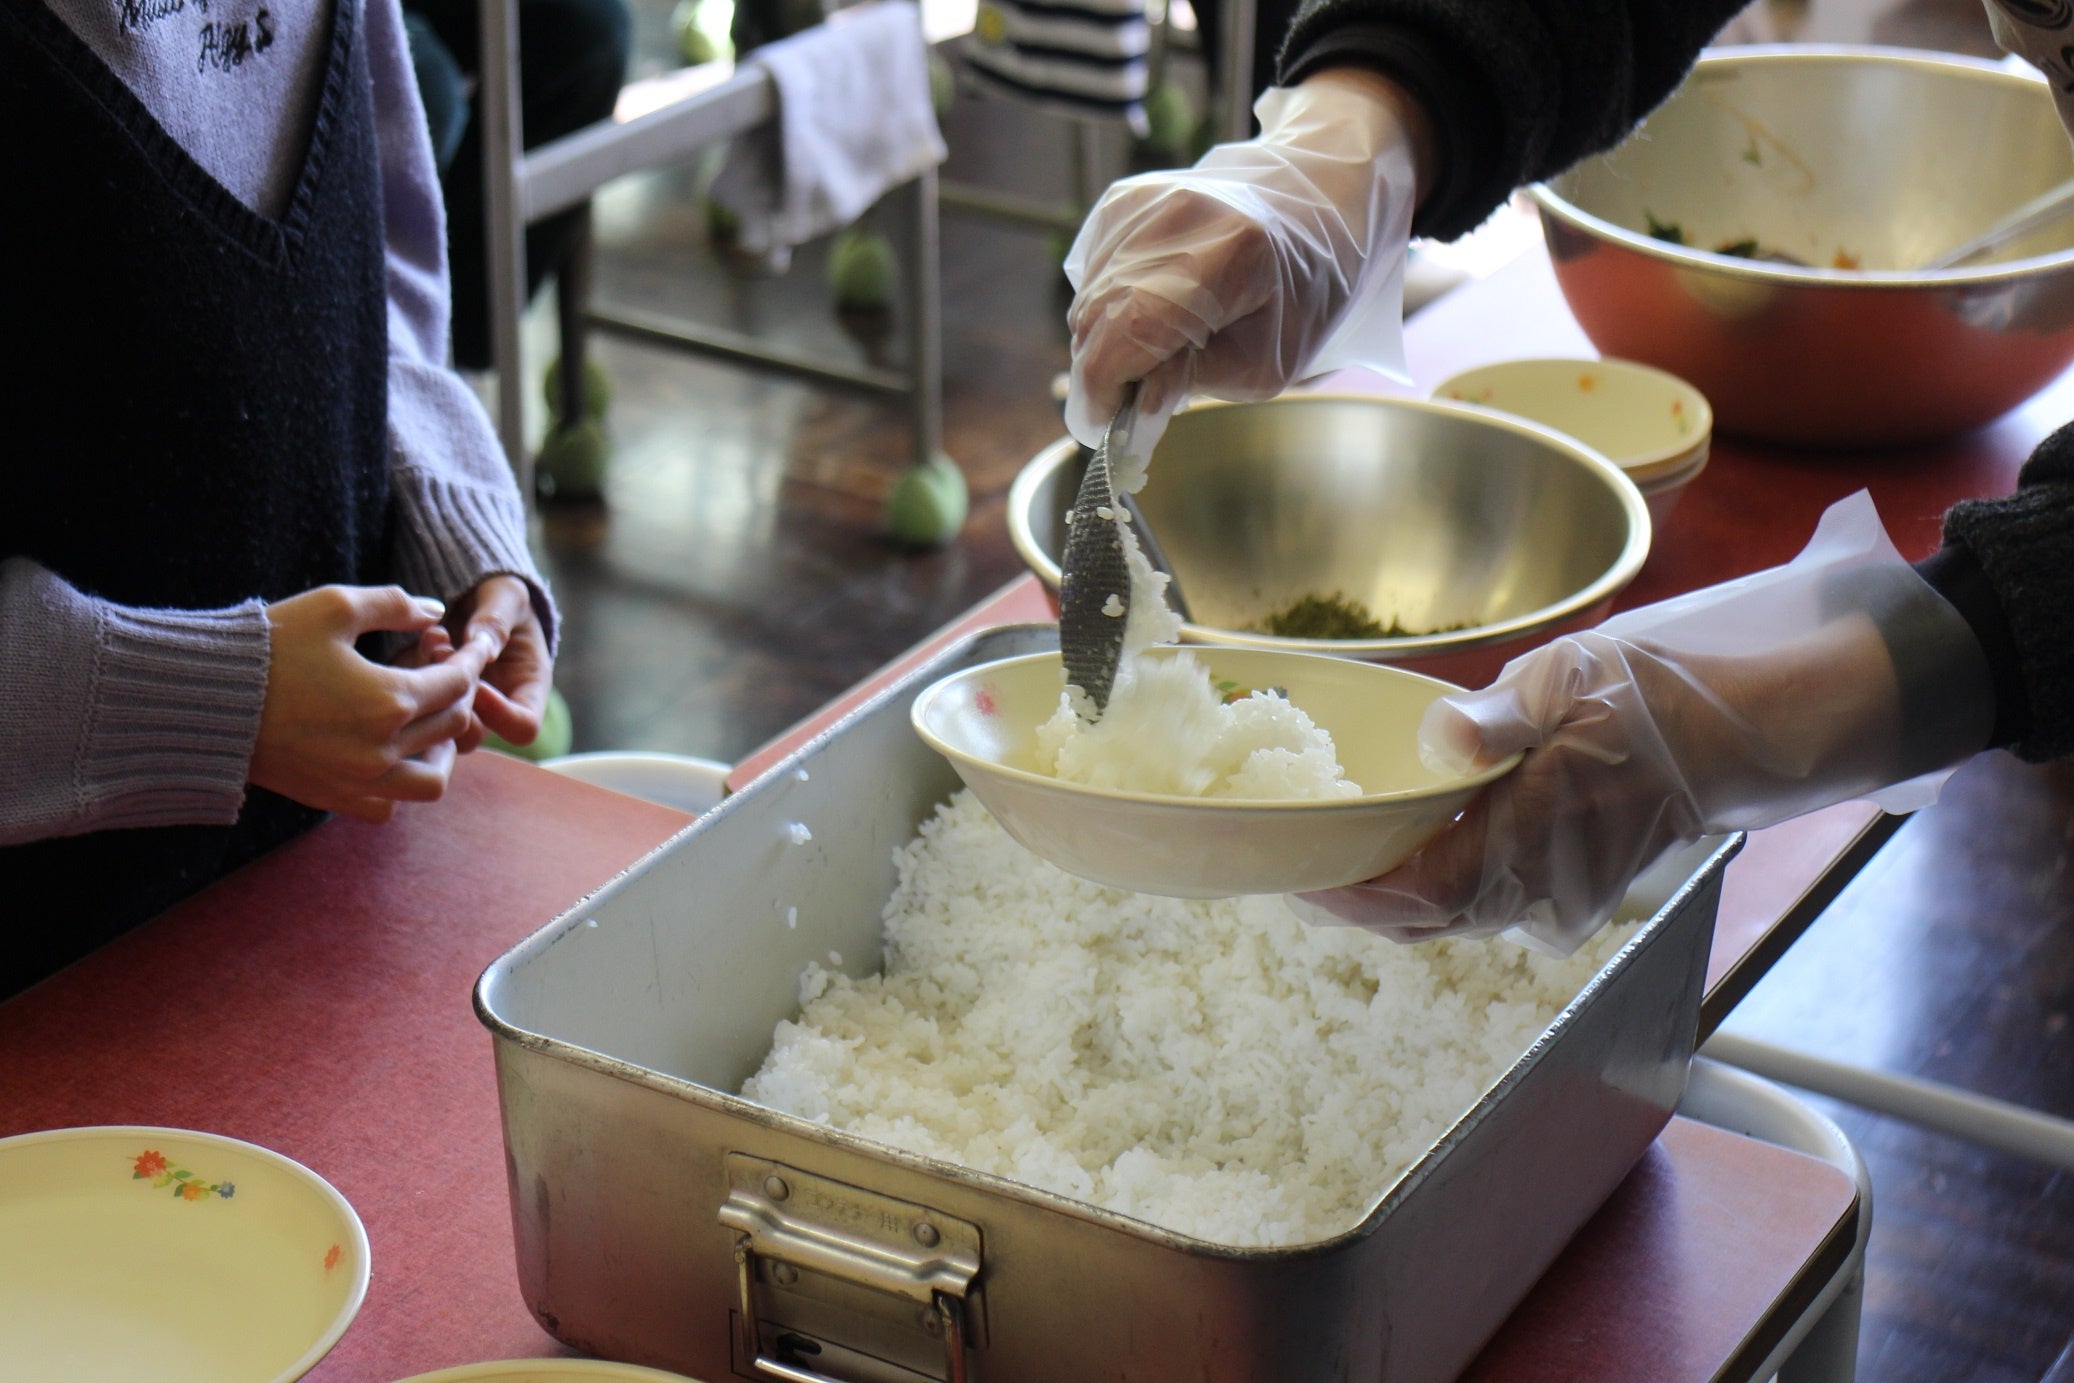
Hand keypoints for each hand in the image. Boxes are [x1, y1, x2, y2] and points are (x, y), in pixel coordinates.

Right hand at [252, 585, 495, 822]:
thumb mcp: (333, 607)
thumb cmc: (268, 646)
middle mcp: (382, 748)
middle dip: (457, 695)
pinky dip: (399, 786)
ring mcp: (358, 780)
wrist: (203, 697)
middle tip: (443, 673)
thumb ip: (393, 604)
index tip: (469, 648)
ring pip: (430, 781)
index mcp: (390, 699)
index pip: (458, 683)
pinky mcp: (332, 798)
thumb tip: (434, 612)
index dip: (470, 661)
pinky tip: (390, 758)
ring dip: (442, 752)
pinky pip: (386, 806)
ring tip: (432, 727)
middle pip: (450, 726)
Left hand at [423, 574, 552, 752]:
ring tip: (435, 642)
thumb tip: (484, 649)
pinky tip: (426, 637)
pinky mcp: (426, 695)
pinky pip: (412, 701)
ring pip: (434, 725)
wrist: (475, 593)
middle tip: (447, 656)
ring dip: (430, 686)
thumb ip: (497, 620)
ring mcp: (456, 705)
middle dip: (452, 699)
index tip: (479, 680)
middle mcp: (492, 706)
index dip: (500, 713)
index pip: (522, 728)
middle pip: (471, 736)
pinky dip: (413, 672)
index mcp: (526, 689)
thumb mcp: (508, 597)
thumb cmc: (501, 597)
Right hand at [1064, 68, 1431, 446]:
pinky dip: (1108, 310)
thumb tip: (1130, 402)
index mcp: (1229, 255)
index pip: (1133, 327)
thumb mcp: (1263, 364)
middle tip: (1131, 401)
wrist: (1310, 213)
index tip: (1100, 426)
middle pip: (1098, 316)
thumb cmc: (1297, 298)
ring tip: (1156, 351)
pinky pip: (1091, 278)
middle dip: (1103, 373)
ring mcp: (1143, 203)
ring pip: (1087, 300)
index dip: (1103, 387)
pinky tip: (1151, 311)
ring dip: (1106, 343)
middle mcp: (1175, 216)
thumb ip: (1192, 382)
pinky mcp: (1123, 201)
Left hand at [1295, 494, 1995, 953]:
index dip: (1342, 891)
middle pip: (1419, 915)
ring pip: (1449, 909)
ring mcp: (1556, 888)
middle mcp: (1540, 885)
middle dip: (1350, 895)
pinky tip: (1399, 835)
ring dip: (1387, 888)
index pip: (1414, 894)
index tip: (1288, 871)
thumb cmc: (1671, 695)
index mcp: (1534, 839)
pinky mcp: (1569, 874)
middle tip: (1287, 857)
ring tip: (1327, 846)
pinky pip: (1482, 892)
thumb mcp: (1579, 678)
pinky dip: (1431, 874)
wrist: (1760, 724)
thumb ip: (1500, 717)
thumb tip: (1437, 737)